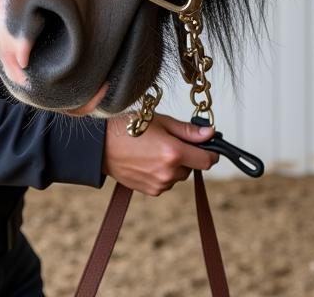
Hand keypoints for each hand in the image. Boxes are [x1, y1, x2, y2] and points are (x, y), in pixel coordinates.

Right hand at [102, 113, 218, 195]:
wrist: (101, 146)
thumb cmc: (129, 128)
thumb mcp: (161, 122)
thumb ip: (188, 131)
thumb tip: (210, 133)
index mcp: (173, 153)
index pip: (206, 161)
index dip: (211, 153)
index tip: (210, 146)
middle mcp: (168, 172)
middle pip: (192, 167)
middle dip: (187, 155)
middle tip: (171, 140)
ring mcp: (159, 184)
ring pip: (178, 175)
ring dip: (174, 165)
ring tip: (155, 149)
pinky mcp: (150, 191)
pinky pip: (166, 182)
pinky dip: (163, 173)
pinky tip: (149, 160)